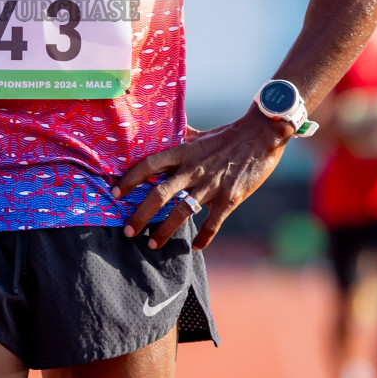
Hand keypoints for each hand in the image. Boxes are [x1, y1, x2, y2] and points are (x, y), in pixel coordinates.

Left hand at [111, 110, 295, 249]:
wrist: (262, 135)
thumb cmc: (229, 134)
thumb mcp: (200, 134)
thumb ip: (182, 137)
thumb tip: (167, 130)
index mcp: (183, 152)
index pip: (148, 165)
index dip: (129, 179)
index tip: (115, 193)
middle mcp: (192, 170)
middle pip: (159, 195)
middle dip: (140, 215)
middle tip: (128, 231)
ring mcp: (210, 186)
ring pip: (181, 213)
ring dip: (164, 232)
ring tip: (152, 245)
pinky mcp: (229, 199)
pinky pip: (212, 224)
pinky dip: (203, 238)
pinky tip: (196, 247)